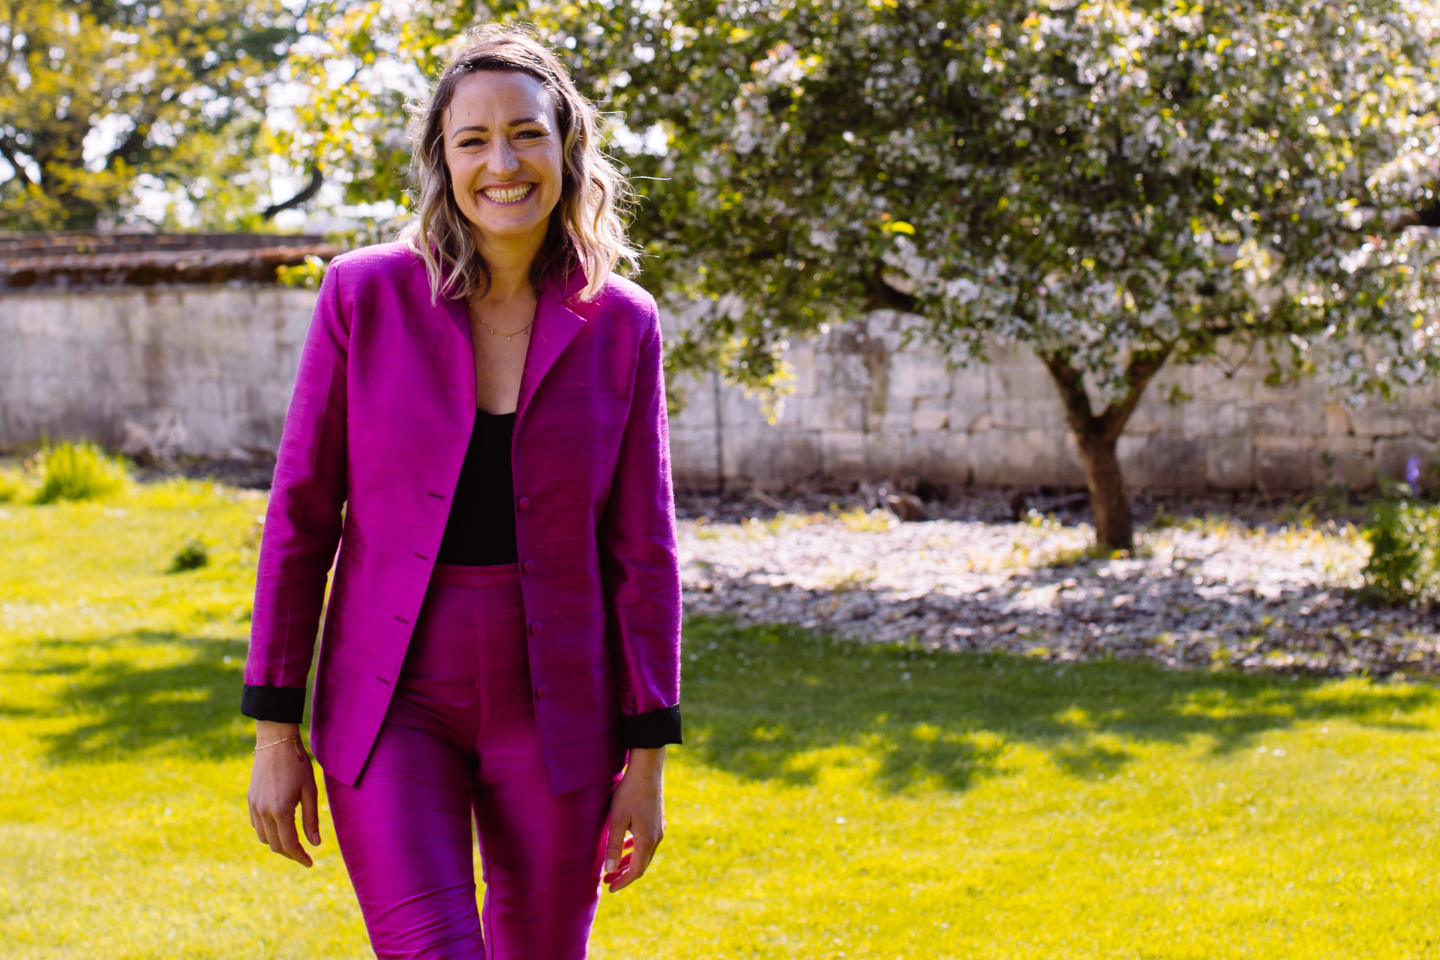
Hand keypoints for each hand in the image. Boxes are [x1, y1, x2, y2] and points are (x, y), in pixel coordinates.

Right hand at [247, 721, 320, 867]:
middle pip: (275, 845)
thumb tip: (314, 844)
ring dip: (278, 844)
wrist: (275, 743)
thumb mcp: (310, 791)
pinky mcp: (250, 800)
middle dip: (290, 853)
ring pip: (264, 838)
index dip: (300, 857)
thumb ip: (311, 819)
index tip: (310, 863)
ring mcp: (254, 806)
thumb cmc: (298, 765)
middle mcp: (264, 812)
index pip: (289, 844)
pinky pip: (257, 825)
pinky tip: (280, 828)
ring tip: (293, 843)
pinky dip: (268, 832)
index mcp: (280, 811)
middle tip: (304, 855)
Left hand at [603, 746, 664, 892]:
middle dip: (624, 874)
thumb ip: (614, 846)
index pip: (636, 870)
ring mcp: (659, 828)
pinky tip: (626, 846)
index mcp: (647, 840)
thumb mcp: (617, 820)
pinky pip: (647, 842)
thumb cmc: (629, 793)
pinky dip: (635, 849)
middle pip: (642, 864)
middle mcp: (657, 837)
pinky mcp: (657, 820)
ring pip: (644, 853)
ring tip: (614, 868)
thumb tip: (609, 870)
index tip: (609, 888)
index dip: (623, 881)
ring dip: (630, 862)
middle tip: (607, 880)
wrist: (647, 769)